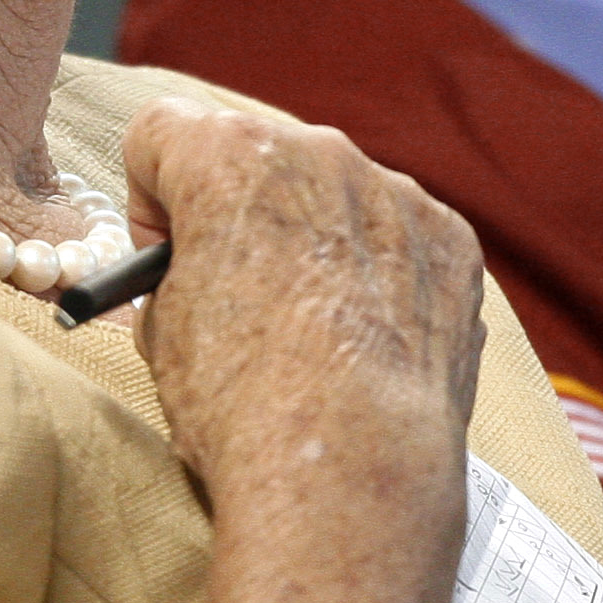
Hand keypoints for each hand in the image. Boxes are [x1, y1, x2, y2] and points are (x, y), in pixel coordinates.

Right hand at [120, 97, 483, 602]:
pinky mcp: (450, 240)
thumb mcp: (162, 330)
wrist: (350, 469)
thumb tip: (198, 271)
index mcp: (228, 155)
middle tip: (237, 294)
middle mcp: (319, 151)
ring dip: (314, 242)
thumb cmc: (241, 403)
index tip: (167, 256)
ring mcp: (395, 192)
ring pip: (334, 197)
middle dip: (241, 214)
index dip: (152, 201)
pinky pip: (398, 238)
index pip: (162, 133)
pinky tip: (367, 343)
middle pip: (257, 158)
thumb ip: (177, 270)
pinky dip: (379, 277)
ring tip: (311, 335)